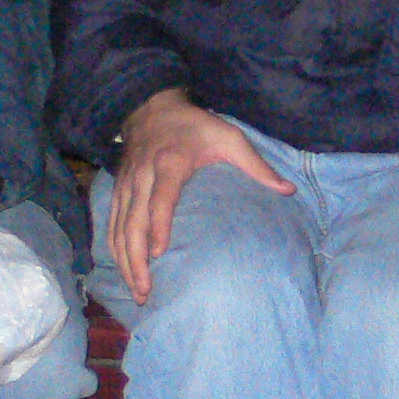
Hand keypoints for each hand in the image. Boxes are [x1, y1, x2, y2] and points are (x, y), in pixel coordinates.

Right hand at [108, 88, 289, 303]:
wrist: (153, 108)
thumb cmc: (196, 126)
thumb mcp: (230, 137)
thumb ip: (256, 165)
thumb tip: (287, 190)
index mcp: (170, 163)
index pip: (160, 199)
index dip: (157, 225)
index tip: (159, 253)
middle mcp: (143, 176)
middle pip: (133, 222)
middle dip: (136, 259)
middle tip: (145, 291)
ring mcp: (127, 185)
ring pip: (118, 228)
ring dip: (124, 261)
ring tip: (137, 291)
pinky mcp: (119, 190)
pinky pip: (111, 224)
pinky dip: (114, 249)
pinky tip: (123, 271)